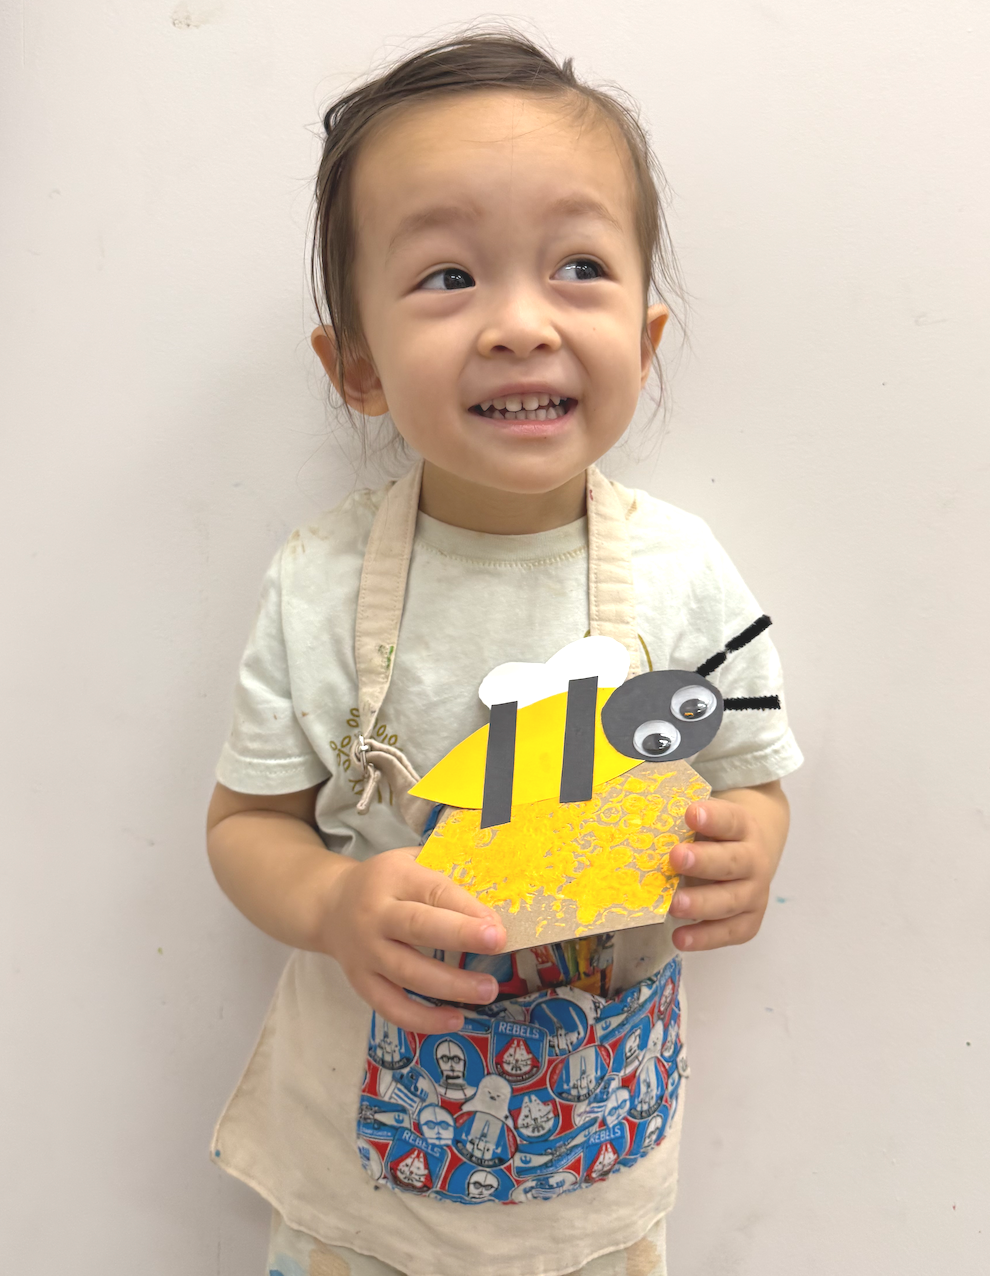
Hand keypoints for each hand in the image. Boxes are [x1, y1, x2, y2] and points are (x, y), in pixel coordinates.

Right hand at [316, 847, 506, 1033]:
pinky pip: (391, 1006)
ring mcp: (366, 952)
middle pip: (417, 927)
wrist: (329, 906)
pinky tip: (454, 1020)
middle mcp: (376, 914)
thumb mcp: (410, 861)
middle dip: (460, 936)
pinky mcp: (361, 982)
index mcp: (394, 878)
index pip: (433, 891)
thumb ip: (447, 870)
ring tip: (487, 990)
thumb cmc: (385, 883)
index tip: (497, 923)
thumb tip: (499, 887)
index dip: (466, 907)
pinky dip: (422, 1019)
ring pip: (407, 973)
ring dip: (450, 985)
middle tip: (498, 943)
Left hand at [667, 781, 788, 951]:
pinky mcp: (749, 920)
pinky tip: (680, 938)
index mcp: (742, 827)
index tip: (691, 813)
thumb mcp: (705, 821)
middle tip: (676, 858)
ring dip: (701, 903)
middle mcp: (754, 859)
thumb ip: (681, 823)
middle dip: (704, 861)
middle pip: (732, 861)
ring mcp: (754, 892)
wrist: (753, 852)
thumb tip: (637, 824)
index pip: (730, 820)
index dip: (713, 818)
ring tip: (673, 905)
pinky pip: (729, 931)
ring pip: (730, 900)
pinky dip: (705, 938)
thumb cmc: (715, 835)